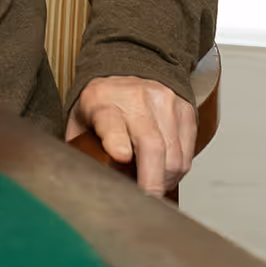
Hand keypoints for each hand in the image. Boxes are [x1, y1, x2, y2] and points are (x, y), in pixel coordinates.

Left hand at [66, 75, 196, 196]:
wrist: (132, 66)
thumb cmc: (103, 102)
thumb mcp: (80, 118)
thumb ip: (80, 146)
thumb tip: (77, 180)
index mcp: (103, 102)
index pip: (111, 122)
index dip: (116, 141)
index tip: (120, 157)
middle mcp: (137, 99)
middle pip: (151, 145)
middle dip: (151, 180)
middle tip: (147, 200)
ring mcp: (165, 103)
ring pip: (173, 154)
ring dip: (165, 180)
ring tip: (154, 188)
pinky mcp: (185, 111)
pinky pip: (187, 152)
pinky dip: (177, 171)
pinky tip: (165, 174)